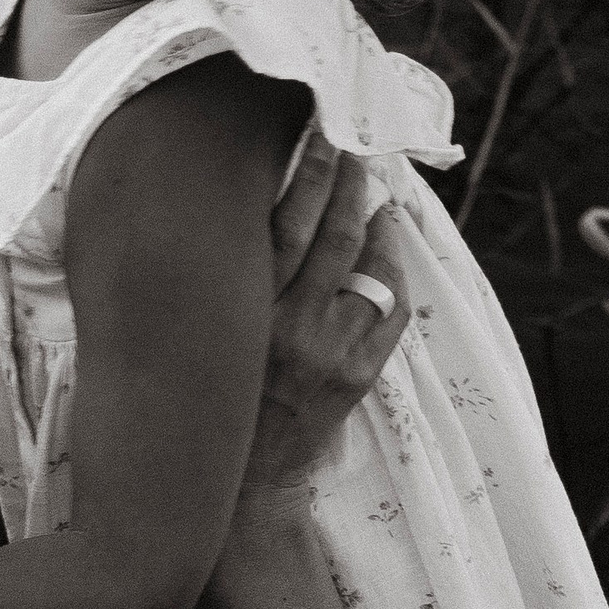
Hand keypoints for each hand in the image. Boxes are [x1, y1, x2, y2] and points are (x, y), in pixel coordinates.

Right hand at [248, 149, 413, 502]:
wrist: (243, 477)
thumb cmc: (219, 392)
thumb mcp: (213, 329)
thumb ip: (232, 274)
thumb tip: (250, 201)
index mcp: (242, 309)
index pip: (283, 220)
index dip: (309, 170)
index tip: (320, 132)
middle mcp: (286, 326)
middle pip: (332, 232)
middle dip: (350, 181)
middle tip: (356, 146)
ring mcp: (328, 352)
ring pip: (370, 267)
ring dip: (379, 222)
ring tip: (378, 196)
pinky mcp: (357, 376)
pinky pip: (392, 310)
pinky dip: (396, 272)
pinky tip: (388, 248)